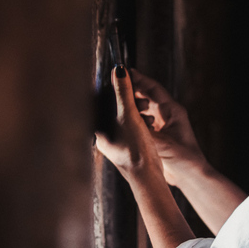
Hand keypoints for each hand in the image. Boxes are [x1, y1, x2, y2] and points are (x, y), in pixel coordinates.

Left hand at [95, 66, 162, 181]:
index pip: (102, 100)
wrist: (146, 176)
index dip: (115, 89)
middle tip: (142, 103)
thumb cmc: (135, 149)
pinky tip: (150, 123)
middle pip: (115, 108)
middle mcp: (102, 135)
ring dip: (137, 111)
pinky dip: (141, 122)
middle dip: (130, 101)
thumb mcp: (129, 116)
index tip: (128, 82)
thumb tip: (118, 71)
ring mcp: (114, 141)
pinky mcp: (126, 146)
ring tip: (147, 113)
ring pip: (124, 117)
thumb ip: (123, 93)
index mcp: (98, 127)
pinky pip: (132, 126)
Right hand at [129, 69, 205, 184]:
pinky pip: (145, 120)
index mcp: (172, 111)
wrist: (192, 178)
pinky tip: (126, 119)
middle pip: (148, 95)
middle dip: (133, 89)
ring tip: (119, 102)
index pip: (153, 88)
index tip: (125, 71)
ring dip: (134, 104)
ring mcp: (165, 124)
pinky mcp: (161, 134)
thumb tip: (126, 118)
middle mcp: (169, 114)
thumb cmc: (183, 160)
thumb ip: (143, 130)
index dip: (139, 79)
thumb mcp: (161, 143)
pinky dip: (136, 117)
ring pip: (146, 107)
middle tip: (117, 85)